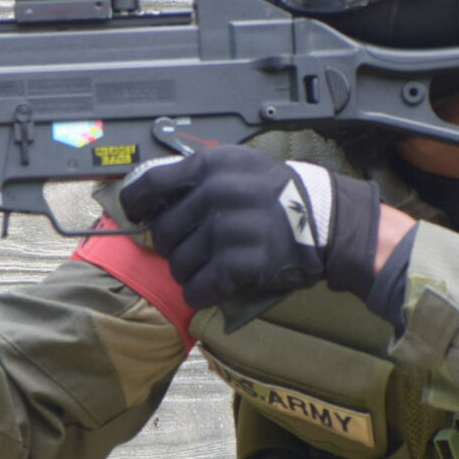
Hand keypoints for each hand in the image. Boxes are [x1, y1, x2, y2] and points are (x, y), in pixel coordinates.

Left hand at [118, 145, 378, 309]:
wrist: (324, 219)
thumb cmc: (277, 193)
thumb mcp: (237, 165)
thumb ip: (197, 175)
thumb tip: (151, 198)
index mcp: (210, 166)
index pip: (150, 185)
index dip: (135, 205)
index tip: (136, 217)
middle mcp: (215, 194)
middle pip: (163, 232)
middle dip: (171, 246)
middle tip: (190, 248)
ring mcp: (227, 229)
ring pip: (178, 264)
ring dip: (187, 272)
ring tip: (208, 267)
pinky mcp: (240, 263)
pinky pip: (198, 288)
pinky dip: (200, 293)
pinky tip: (212, 287)